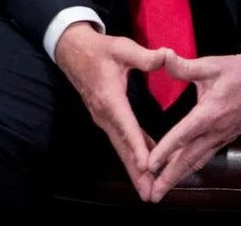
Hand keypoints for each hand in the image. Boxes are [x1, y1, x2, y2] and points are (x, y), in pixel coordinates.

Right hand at [54, 23, 168, 200]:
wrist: (72, 50)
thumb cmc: (99, 49)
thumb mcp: (122, 47)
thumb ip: (145, 56)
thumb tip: (168, 56)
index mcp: (110, 98)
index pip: (126, 126)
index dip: (138, 146)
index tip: (148, 166)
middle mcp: (105, 114)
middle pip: (122, 147)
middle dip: (136, 171)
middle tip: (148, 193)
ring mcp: (103, 118)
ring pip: (121, 147)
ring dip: (134, 169)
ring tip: (147, 189)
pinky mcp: (106, 118)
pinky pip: (121, 140)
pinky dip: (132, 155)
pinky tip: (147, 165)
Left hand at [146, 53, 240, 201]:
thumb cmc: (239, 71)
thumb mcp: (211, 65)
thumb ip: (184, 66)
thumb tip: (162, 55)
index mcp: (209, 113)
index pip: (182, 136)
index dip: (165, 151)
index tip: (149, 166)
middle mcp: (216, 130)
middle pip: (189, 158)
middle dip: (170, 177)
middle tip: (154, 194)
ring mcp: (223, 136)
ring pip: (198, 160)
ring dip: (180, 176)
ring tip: (164, 190)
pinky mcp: (227, 136)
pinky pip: (207, 155)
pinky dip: (192, 166)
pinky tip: (182, 173)